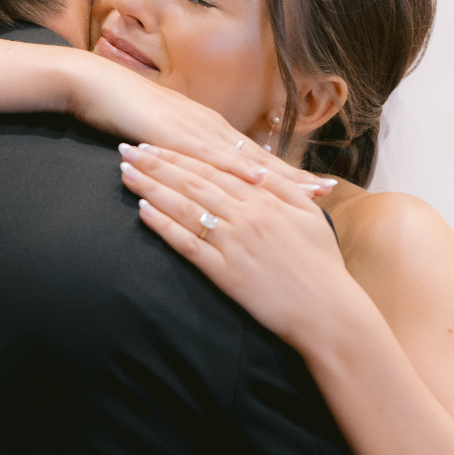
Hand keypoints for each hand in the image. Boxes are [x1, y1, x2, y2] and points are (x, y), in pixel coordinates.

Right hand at [69, 53, 324, 188]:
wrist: (90, 84)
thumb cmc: (121, 111)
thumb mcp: (158, 137)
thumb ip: (181, 155)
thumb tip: (199, 177)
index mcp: (208, 130)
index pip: (254, 158)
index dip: (285, 175)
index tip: (315, 188)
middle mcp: (209, 128)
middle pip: (260, 158)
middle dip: (293, 178)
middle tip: (327, 192)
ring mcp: (193, 129)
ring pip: (244, 158)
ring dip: (277, 176)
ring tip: (307, 192)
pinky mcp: (173, 134)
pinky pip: (208, 155)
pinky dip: (234, 168)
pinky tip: (255, 179)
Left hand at [117, 145, 356, 350]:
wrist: (327, 311)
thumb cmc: (322, 265)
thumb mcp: (309, 216)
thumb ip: (285, 188)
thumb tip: (261, 166)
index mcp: (264, 200)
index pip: (213, 169)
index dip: (181, 155)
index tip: (154, 143)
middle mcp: (245, 215)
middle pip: (192, 182)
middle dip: (156, 164)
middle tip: (127, 149)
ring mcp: (233, 243)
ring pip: (184, 207)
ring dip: (152, 188)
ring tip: (126, 173)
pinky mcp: (225, 272)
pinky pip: (187, 245)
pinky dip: (164, 226)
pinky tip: (142, 211)